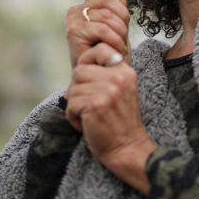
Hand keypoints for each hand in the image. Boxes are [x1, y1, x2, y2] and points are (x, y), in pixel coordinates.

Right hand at [64, 0, 130, 69]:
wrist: (101, 78)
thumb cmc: (110, 53)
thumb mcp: (118, 26)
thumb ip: (117, 7)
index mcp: (87, 4)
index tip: (121, 12)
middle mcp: (77, 10)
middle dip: (122, 18)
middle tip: (122, 37)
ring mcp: (74, 20)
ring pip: (106, 14)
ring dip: (119, 33)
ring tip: (119, 47)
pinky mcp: (74, 32)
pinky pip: (102, 29)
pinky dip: (114, 41)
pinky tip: (116, 52)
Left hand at [65, 42, 156, 193]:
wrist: (128, 148)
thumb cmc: (121, 122)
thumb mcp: (122, 91)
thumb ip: (108, 74)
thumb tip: (82, 64)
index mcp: (125, 71)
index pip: (100, 49)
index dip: (87, 60)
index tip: (87, 77)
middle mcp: (117, 78)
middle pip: (79, 71)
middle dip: (78, 89)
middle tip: (89, 105)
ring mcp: (106, 91)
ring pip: (72, 89)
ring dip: (75, 106)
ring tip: (90, 116)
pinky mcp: (95, 105)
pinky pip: (70, 104)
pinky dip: (73, 117)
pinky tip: (87, 125)